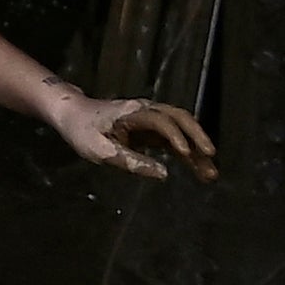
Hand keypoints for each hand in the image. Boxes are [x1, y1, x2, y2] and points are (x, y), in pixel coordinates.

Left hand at [47, 89, 217, 182]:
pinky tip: (198, 168)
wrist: (73, 114)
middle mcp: (147, 110)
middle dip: (198, 137)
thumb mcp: (100, 151)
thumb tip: (163, 174)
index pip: (160, 120)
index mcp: (133, 113)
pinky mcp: (152, 129)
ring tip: (210, 173)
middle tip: (211, 157)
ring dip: (197, 148)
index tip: (186, 154)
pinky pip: (175, 139)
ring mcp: (151, 118)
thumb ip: (131, 162)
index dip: (175, 135)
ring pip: (182, 129)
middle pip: (180, 118)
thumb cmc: (82, 131)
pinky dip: (188, 153)